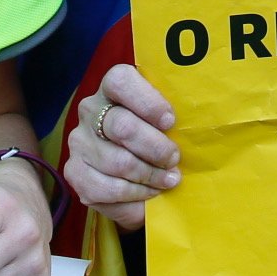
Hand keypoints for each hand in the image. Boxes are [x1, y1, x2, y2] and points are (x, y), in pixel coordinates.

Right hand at [63, 62, 179, 231]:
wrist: (134, 177)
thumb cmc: (156, 140)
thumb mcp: (165, 124)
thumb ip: (172, 119)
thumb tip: (200, 123)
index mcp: (112, 89)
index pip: (120, 81)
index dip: (148, 102)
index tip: (170, 121)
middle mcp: (90, 110)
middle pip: (122, 126)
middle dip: (155, 147)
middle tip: (174, 159)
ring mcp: (80, 142)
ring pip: (118, 161)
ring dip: (150, 175)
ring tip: (168, 180)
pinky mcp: (76, 173)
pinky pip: (108, 188)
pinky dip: (135, 194)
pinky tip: (149, 192)